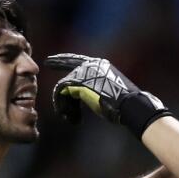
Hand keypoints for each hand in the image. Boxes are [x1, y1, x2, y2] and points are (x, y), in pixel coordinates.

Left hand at [47, 53, 169, 136]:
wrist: (129, 104)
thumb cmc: (123, 103)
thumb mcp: (107, 90)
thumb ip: (94, 87)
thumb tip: (82, 94)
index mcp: (100, 65)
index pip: (77, 60)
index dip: (63, 60)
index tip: (51, 60)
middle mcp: (90, 65)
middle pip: (68, 72)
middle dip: (58, 77)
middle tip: (48, 70)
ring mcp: (83, 72)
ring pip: (63, 86)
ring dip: (64, 104)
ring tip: (70, 117)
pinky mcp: (78, 82)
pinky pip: (61, 92)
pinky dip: (62, 105)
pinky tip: (69, 117)